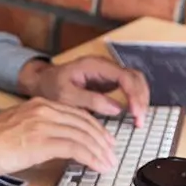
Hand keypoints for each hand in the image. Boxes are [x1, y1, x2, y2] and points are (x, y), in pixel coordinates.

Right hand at [0, 98, 117, 177]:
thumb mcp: (18, 128)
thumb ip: (39, 131)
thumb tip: (55, 145)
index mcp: (39, 105)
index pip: (77, 114)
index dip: (95, 128)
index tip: (104, 140)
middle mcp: (44, 110)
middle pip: (85, 123)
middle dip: (102, 140)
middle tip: (111, 153)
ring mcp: (44, 124)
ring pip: (84, 135)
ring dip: (100, 151)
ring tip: (108, 163)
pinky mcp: (42, 141)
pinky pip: (76, 148)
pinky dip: (91, 158)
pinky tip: (97, 165)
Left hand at [17, 56, 149, 126]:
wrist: (43, 82)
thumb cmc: (51, 87)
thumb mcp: (66, 96)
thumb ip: (90, 100)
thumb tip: (116, 108)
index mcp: (94, 65)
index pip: (125, 76)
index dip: (134, 95)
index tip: (136, 113)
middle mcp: (105, 66)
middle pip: (135, 77)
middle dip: (141, 99)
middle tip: (140, 120)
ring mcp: (108, 73)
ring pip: (135, 82)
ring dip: (141, 100)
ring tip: (139, 120)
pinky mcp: (109, 82)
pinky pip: (129, 88)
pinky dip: (135, 100)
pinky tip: (134, 114)